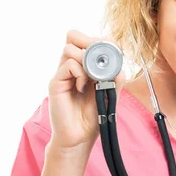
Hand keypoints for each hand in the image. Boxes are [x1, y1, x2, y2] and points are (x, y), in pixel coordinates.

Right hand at [47, 30, 125, 152]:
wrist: (79, 138)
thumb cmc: (93, 117)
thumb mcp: (110, 94)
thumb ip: (115, 78)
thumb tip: (119, 64)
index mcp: (84, 67)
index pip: (87, 40)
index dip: (100, 40)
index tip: (112, 50)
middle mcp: (71, 67)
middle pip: (74, 37)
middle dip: (91, 42)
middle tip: (101, 59)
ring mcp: (62, 74)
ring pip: (70, 48)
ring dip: (86, 60)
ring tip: (92, 78)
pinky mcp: (56, 83)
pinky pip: (69, 65)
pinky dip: (80, 73)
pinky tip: (83, 87)